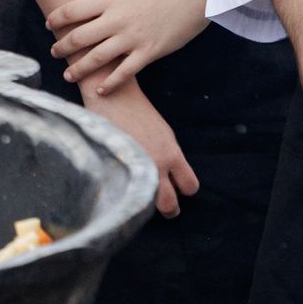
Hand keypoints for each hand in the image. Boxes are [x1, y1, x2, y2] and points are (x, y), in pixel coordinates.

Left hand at [47, 0, 209, 94]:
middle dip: (62, 47)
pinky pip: (126, 71)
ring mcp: (133, 37)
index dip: (56, 18)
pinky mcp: (148, 52)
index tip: (49, 25)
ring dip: (80, 68)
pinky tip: (100, 90)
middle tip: (53, 53)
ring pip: (98, 57)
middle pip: (80, 36)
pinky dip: (112, 82)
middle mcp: (118, 19)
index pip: (73, 10)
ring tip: (68, 75)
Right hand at [84, 79, 199, 217]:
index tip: (175, 188)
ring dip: (147, 206)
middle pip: (169, 204)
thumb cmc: (138, 112)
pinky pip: (124, 193)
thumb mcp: (163, 134)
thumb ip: (169, 157)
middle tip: (163, 207)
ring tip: (142, 202)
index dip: (183, 190)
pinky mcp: (114, 168)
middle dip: (169, 208)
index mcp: (171, 154)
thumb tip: (170, 178)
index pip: (190, 186)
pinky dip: (126, 194)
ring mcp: (134, 168)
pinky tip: (123, 188)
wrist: (112, 95)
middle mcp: (156, 165)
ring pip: (147, 204)